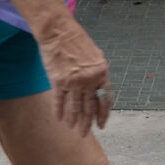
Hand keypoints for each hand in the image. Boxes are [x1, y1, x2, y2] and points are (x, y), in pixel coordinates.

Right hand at [37, 19, 112, 134]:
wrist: (59, 31)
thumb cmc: (76, 41)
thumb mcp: (95, 56)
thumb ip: (98, 73)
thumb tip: (99, 90)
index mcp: (102, 72)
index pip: (105, 100)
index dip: (103, 114)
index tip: (101, 125)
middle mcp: (89, 79)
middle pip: (90, 108)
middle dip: (87, 123)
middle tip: (84, 133)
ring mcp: (74, 81)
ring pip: (75, 108)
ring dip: (74, 121)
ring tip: (72, 128)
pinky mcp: (59, 81)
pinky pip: (60, 102)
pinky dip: (59, 112)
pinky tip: (59, 119)